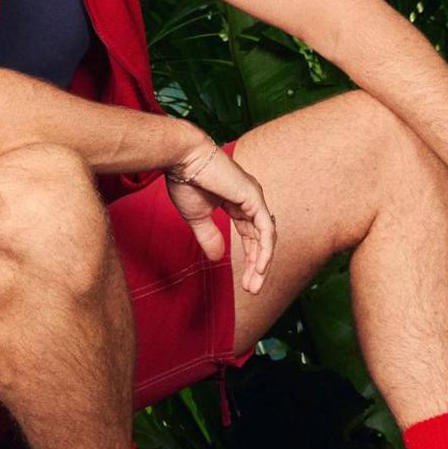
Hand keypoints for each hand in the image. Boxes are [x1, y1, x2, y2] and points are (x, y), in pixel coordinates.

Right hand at [164, 132, 275, 295]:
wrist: (181, 159)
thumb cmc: (185, 180)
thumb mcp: (197, 217)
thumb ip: (208, 236)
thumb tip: (217, 257)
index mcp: (237, 202)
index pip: (250, 235)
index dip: (249, 258)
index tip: (245, 281)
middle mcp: (250, 199)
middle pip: (260, 239)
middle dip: (256, 266)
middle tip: (252, 289)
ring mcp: (254, 197)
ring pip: (266, 237)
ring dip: (262, 263)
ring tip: (254, 286)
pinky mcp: (253, 197)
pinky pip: (265, 229)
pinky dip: (264, 250)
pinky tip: (260, 268)